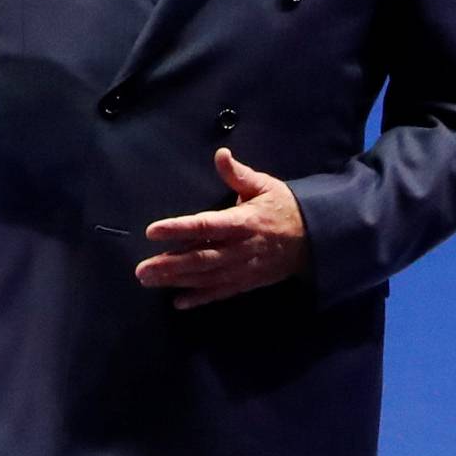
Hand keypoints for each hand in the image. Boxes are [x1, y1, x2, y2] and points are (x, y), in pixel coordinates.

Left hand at [135, 149, 308, 309]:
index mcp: (243, 221)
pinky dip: (200, 299)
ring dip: (177, 280)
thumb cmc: (283, 206)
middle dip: (170, 264)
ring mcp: (243, 268)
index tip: (152, 231)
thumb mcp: (264, 184)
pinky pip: (221, 293)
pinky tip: (178, 302)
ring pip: (206, 277)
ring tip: (149, 281)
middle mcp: (241, 248)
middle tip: (141, 270)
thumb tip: (220, 153)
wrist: (315, 238)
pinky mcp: (247, 282)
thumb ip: (238, 174)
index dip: (179, 229)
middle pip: (201, 257)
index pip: (206, 225)